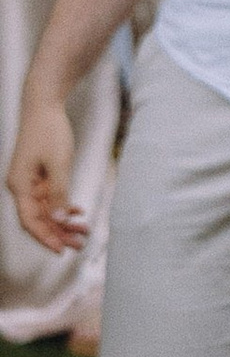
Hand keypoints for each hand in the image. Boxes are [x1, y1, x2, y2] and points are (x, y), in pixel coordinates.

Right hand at [7, 98, 85, 256]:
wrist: (44, 106)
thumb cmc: (48, 132)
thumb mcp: (58, 164)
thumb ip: (59, 193)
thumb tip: (58, 219)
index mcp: (20, 186)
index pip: (30, 221)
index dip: (45, 237)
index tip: (60, 250)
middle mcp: (22, 187)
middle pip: (38, 218)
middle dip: (58, 233)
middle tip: (79, 244)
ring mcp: (30, 182)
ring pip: (46, 209)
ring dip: (63, 221)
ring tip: (82, 232)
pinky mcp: (39, 176)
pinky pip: (50, 198)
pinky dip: (63, 206)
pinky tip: (77, 213)